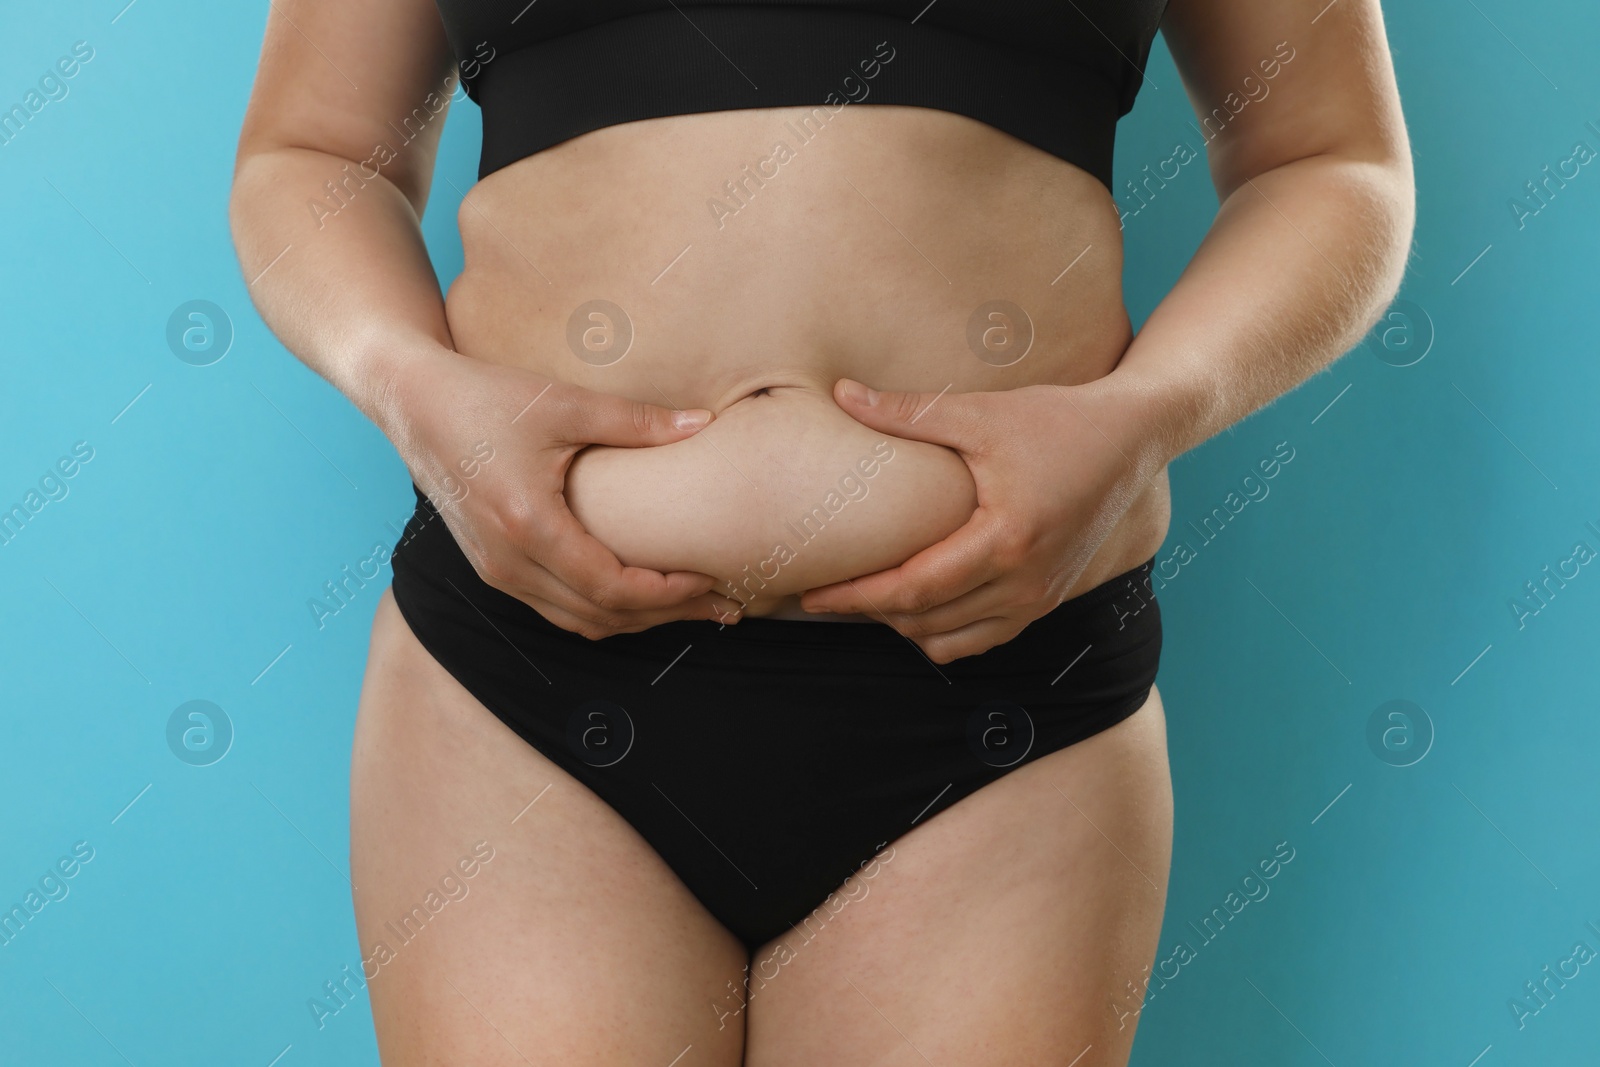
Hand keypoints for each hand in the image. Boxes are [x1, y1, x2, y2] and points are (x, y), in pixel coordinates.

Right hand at [384, 345, 742, 637]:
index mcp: (528, 524)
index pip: (610, 587)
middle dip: (666, 616)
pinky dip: (603, 611)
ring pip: (578, 622)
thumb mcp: (564, 403)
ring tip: (691, 606)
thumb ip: (637, 421)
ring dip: (636, 620)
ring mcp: (496, 572)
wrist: (413, 404)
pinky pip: (557, 609)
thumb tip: (704, 423)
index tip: (710, 580)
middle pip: (601, 616)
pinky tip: (640, 595)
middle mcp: (508, 562)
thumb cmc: (486, 397)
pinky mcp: (493, 568)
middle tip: (722, 606)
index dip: (666, 594)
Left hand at [798, 374, 1164, 661]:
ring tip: (864, 599)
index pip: (913, 588)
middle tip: (823, 596)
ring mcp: (1038, 599)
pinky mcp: (1046, 601)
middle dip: (868, 614)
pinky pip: (981, 639)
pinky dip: (941, 632)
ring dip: (903, 626)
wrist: (1132, 441)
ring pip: (951, 641)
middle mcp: (1024, 583)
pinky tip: (914, 605)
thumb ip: (908, 413)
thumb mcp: (982, 413)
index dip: (856, 597)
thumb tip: (841, 395)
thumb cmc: (1059, 421)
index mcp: (1004, 541)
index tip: (811, 595)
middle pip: (925, 622)